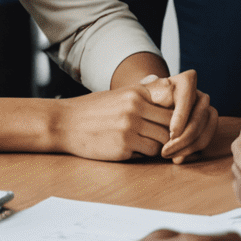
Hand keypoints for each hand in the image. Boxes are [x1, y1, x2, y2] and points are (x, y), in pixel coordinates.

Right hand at [53, 84, 176, 160]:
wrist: (65, 123)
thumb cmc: (93, 109)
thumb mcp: (119, 94)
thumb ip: (143, 93)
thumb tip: (169, 87)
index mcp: (136, 92)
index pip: (170, 104)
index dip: (175, 116)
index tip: (170, 123)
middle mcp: (135, 108)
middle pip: (170, 124)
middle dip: (170, 133)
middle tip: (166, 138)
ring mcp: (129, 128)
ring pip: (161, 142)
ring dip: (158, 146)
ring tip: (146, 144)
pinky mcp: (123, 147)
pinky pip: (146, 154)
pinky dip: (143, 154)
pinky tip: (133, 150)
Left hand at [137, 69, 218, 162]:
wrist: (153, 107)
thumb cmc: (147, 101)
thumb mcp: (146, 97)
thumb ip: (153, 100)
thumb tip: (165, 103)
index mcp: (187, 81)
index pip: (188, 97)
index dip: (182, 116)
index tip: (171, 133)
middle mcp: (200, 94)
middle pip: (198, 117)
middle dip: (183, 138)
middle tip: (165, 151)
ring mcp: (207, 110)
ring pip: (205, 131)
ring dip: (188, 148)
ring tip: (169, 156)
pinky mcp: (208, 126)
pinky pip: (206, 139)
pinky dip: (192, 151)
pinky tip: (177, 157)